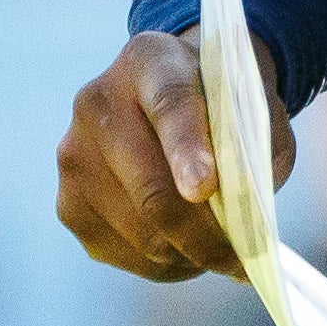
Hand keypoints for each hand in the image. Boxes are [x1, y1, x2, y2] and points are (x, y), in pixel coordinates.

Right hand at [55, 28, 293, 281]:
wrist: (164, 94)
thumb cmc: (218, 103)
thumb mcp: (250, 104)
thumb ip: (258, 146)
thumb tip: (248, 215)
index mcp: (151, 61)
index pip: (170, 105)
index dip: (187, 148)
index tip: (206, 187)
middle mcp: (98, 104)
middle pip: (152, 188)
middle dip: (205, 234)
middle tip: (244, 258)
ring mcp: (74, 156)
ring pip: (141, 232)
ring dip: (190, 255)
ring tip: (223, 254)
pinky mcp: (68, 205)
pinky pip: (124, 254)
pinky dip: (165, 264)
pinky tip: (189, 252)